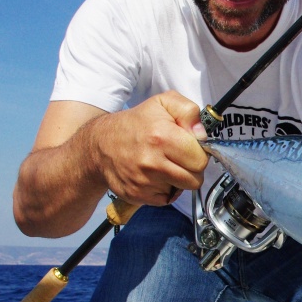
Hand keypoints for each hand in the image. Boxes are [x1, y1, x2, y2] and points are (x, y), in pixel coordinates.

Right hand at [91, 90, 208, 205]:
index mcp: (162, 137)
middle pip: (195, 179)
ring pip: (182, 189)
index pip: (201, 160)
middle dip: (192, 168)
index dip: (199, 153)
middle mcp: (152, 162)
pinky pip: (167, 198)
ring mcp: (144, 182)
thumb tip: (202, 135)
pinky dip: (165, 189)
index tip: (189, 147)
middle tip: (179, 157)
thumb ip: (189, 111)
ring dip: (179, 179)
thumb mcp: (163, 103)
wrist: (100, 145)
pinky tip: (155, 175)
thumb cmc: (135, 125)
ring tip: (166, 164)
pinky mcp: (138, 195)